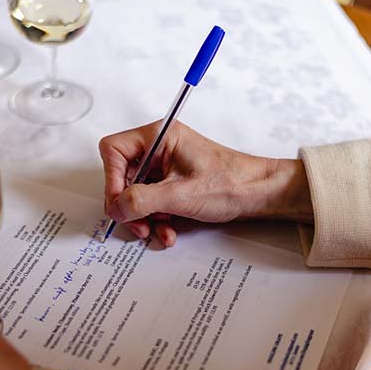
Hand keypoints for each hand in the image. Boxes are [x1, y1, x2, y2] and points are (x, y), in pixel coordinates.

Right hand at [99, 121, 312, 246]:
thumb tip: (116, 208)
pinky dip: (157, 219)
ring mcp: (165, 167)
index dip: (112, 179)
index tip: (120, 203)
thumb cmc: (231, 183)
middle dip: (130, 206)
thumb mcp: (180, 195)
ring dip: (144, 218)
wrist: (259, 194)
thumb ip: (142, 201)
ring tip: (157, 231)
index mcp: (159, 137)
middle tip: (138, 224)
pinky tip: (168, 231)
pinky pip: (152, 202)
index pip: (113, 151)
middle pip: (122, 176)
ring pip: (136, 194)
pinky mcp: (172, 183)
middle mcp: (159, 148)